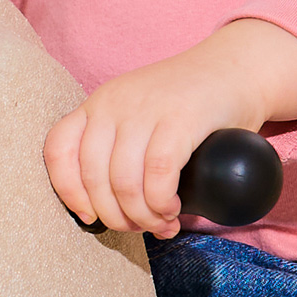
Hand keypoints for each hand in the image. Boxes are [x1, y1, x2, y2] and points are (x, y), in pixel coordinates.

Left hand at [44, 20, 296, 234]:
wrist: (238, 68)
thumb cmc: (188, 105)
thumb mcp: (141, 117)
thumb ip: (121, 150)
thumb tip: (109, 211)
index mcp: (98, 104)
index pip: (59, 149)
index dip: (67, 191)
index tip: (89, 216)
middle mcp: (113, 103)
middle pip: (93, 176)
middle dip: (114, 216)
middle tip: (139, 228)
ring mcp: (146, 108)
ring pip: (124, 180)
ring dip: (141, 216)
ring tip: (161, 224)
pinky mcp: (181, 117)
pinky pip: (158, 173)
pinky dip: (162, 202)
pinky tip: (172, 210)